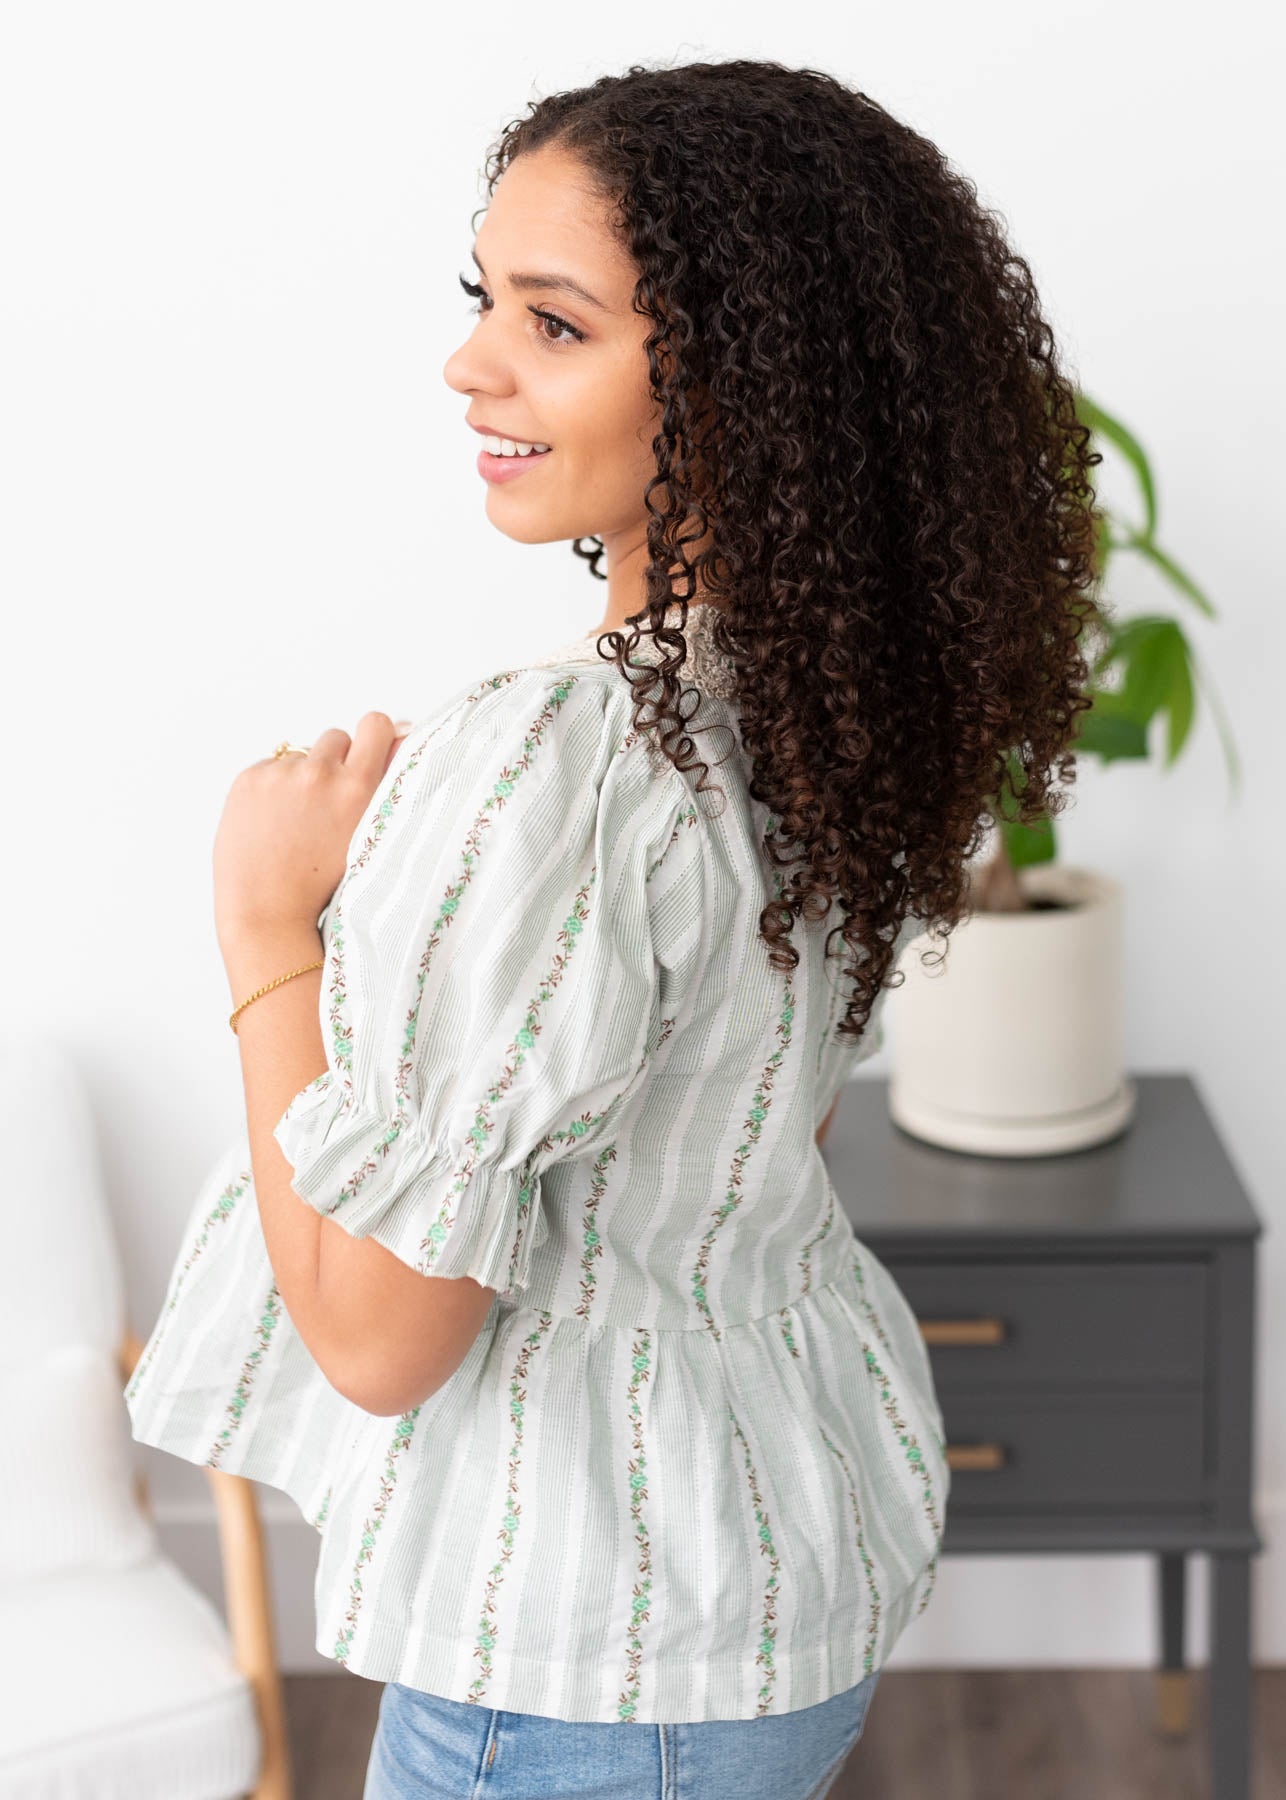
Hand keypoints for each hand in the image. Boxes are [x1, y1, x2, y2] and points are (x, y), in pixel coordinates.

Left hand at [214, 711, 411, 945]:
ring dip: (304, 776)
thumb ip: (384, 787)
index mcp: (357, 789)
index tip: (370, 752)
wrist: (266, 911)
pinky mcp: (249, 779)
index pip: (375, 724)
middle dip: (336, 763)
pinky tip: (273, 823)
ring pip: (302, 756)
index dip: (374, 735)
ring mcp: (280, 775)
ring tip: (297, 820)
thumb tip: (401, 732)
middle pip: (337, 738)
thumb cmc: (322, 886)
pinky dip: (273, 788)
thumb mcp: (367, 837)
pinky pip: (270, 768)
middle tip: (328, 804)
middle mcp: (320, 774)